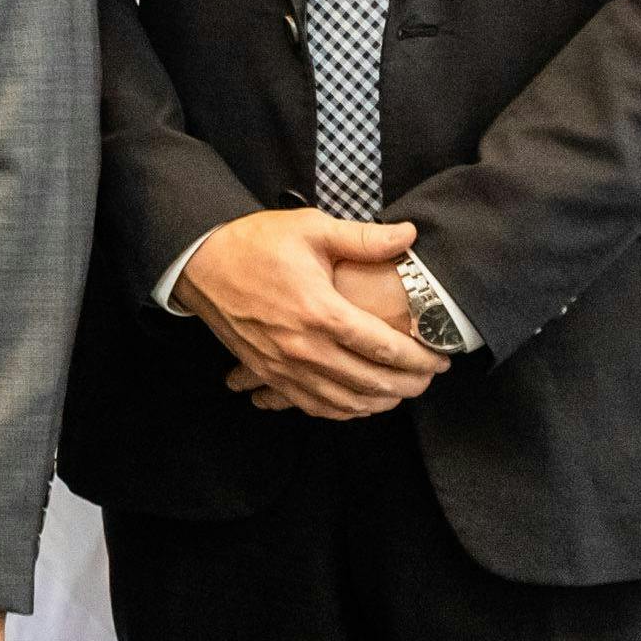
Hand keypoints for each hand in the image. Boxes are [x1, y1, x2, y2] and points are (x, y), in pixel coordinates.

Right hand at [176, 209, 449, 420]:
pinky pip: (311, 405)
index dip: (418, 358)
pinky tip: (359, 405)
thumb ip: (363, 238)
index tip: (440, 359)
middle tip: (429, 379)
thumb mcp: (310, 229)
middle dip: (407, 384)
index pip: (382, 347)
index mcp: (320, 311)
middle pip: (368, 381)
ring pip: (342, 401)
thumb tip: (409, 234)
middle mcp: (303, 346)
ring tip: (401, 393)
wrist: (200, 263)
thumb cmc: (255, 243)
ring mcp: (283, 365)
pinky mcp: (268, 372)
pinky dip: (342, 411)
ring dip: (378, 403)